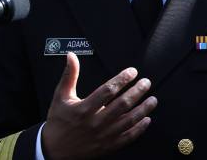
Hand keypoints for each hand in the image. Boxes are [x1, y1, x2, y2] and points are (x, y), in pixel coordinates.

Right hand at [42, 52, 157, 159]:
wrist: (54, 150)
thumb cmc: (58, 121)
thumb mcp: (60, 96)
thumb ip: (69, 75)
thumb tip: (71, 55)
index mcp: (83, 109)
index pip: (107, 91)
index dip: (122, 79)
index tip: (132, 72)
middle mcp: (95, 123)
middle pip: (121, 105)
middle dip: (137, 92)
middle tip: (146, 82)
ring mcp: (102, 136)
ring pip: (128, 121)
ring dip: (143, 109)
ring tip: (152, 99)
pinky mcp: (107, 146)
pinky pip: (127, 138)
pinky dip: (139, 129)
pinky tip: (147, 119)